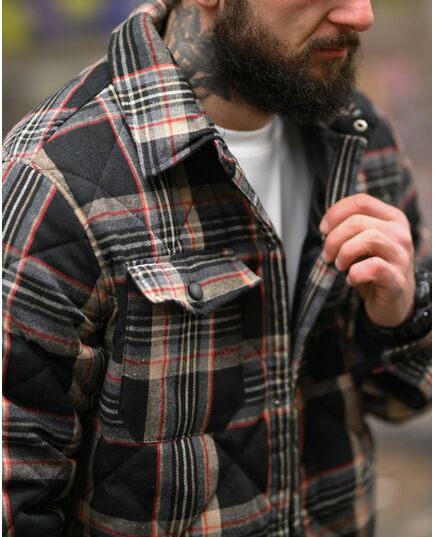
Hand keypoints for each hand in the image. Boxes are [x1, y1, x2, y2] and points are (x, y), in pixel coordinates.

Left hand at [320, 193, 414, 327]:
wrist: (393, 301)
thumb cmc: (373, 268)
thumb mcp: (362, 242)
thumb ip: (351, 228)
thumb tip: (326, 225)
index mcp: (391, 218)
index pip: (361, 201)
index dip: (335, 213)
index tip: (323, 229)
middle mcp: (400, 232)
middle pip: (358, 221)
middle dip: (334, 238)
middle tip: (327, 255)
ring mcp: (401, 255)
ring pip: (368, 239)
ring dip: (344, 253)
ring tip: (340, 265)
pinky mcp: (397, 278)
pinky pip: (372, 267)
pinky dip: (354, 273)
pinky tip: (352, 279)